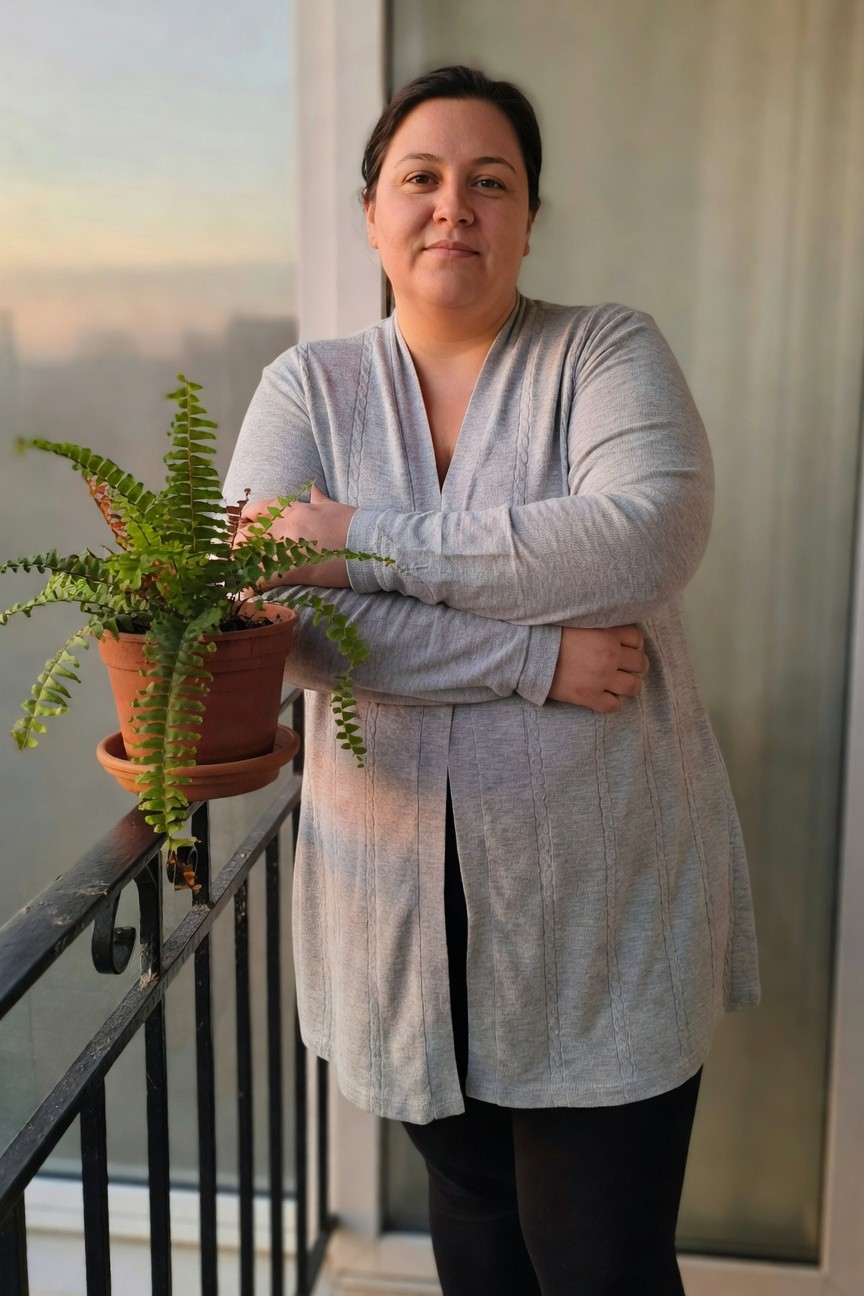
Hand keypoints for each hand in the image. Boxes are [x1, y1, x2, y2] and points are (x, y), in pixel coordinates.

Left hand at [237, 484, 357, 587]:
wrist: (370, 541)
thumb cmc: (354, 524)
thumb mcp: (332, 506)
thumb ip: (318, 498)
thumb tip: (313, 489)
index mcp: (294, 509)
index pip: (257, 510)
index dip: (246, 520)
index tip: (246, 529)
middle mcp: (286, 525)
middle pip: (246, 534)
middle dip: (238, 545)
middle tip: (238, 556)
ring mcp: (289, 547)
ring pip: (249, 556)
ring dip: (242, 566)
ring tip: (240, 574)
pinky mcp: (295, 568)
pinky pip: (264, 577)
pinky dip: (254, 585)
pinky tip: (249, 590)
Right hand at [547, 625, 647, 711]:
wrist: (529, 653)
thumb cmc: (549, 633)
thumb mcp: (578, 621)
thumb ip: (598, 626)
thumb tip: (610, 631)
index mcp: (608, 633)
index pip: (637, 638)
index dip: (634, 645)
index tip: (626, 648)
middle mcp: (610, 655)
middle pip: (640, 663)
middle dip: (635, 666)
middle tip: (624, 668)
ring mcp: (601, 678)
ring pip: (633, 687)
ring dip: (629, 685)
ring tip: (619, 685)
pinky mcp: (589, 696)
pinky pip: (613, 706)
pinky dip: (612, 703)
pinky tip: (604, 697)